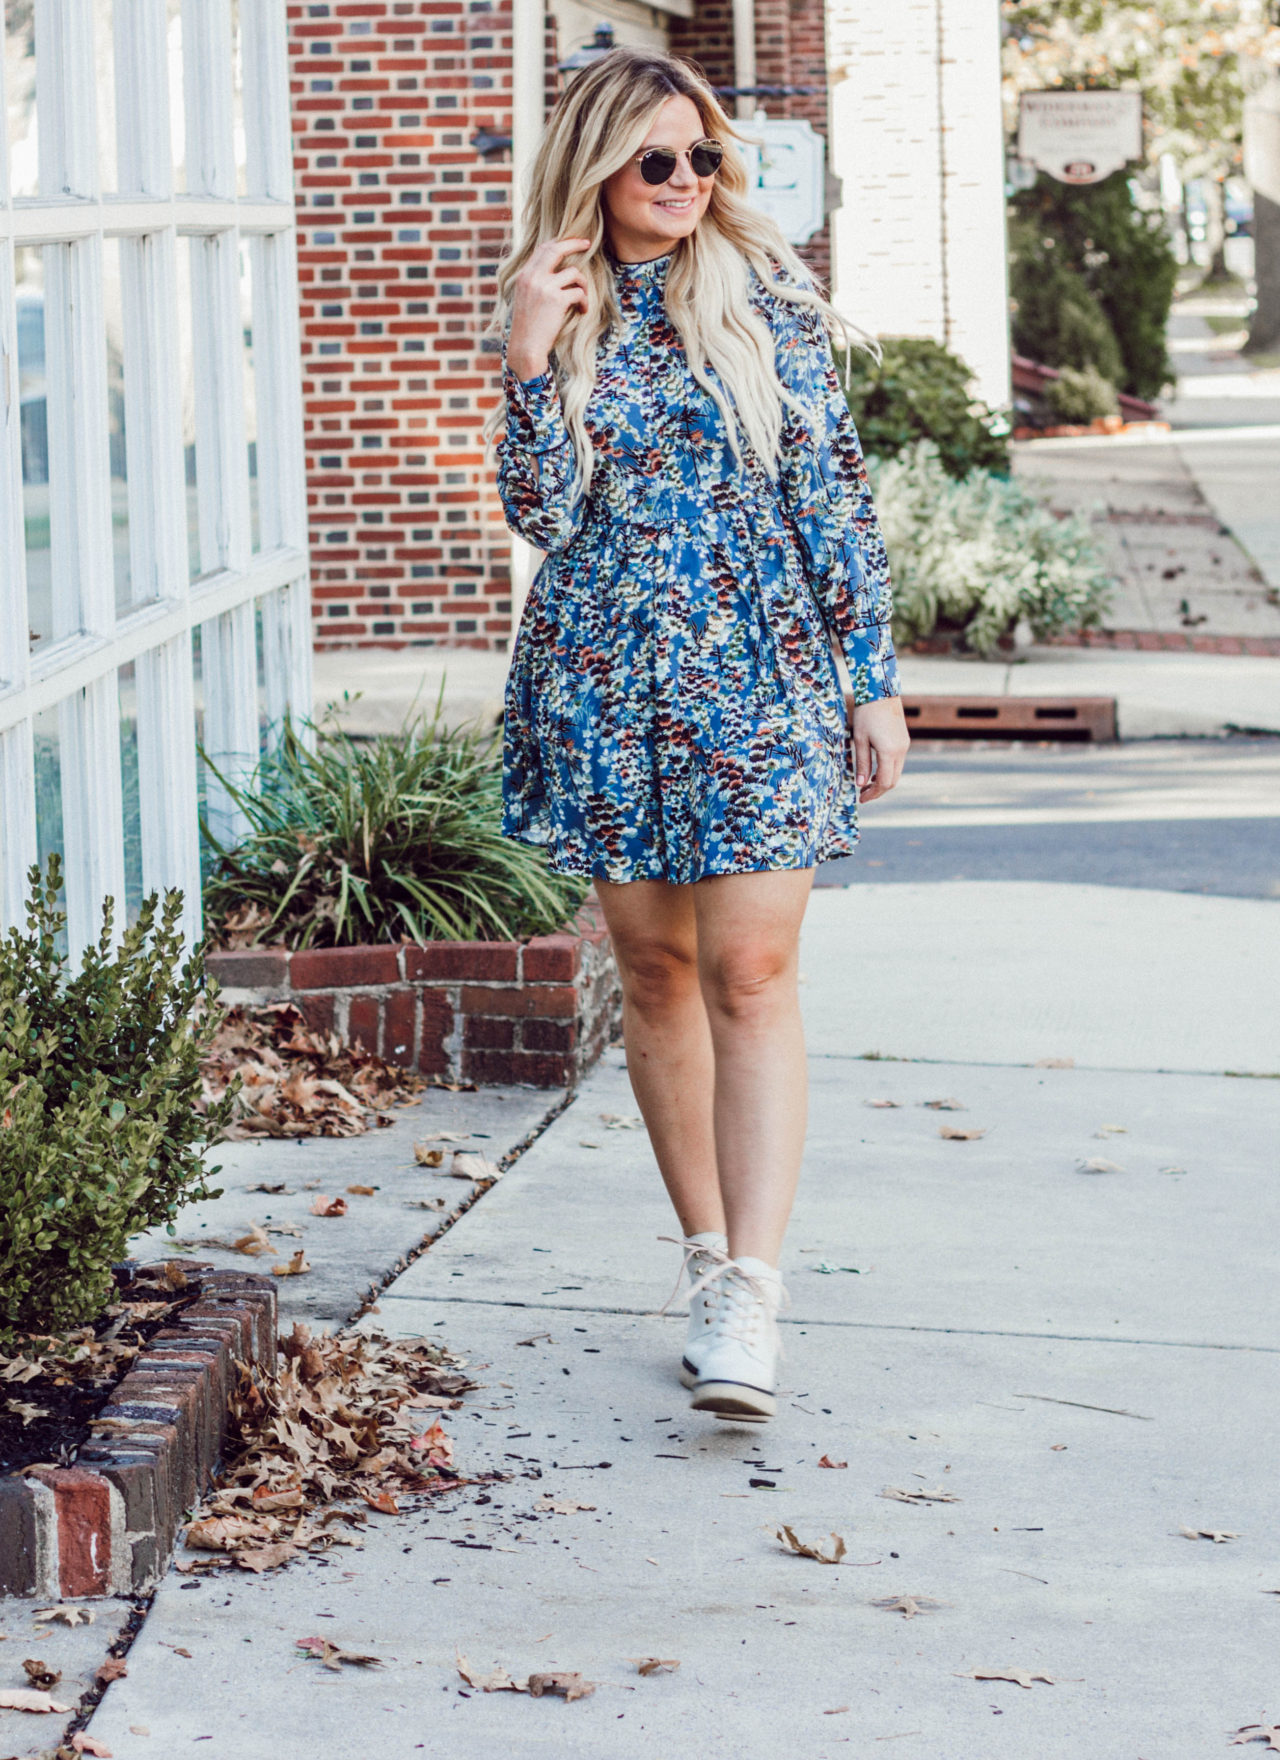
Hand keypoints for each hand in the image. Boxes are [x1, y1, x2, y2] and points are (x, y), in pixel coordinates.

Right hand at [506, 236, 591, 380]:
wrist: (526, 347)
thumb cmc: (528, 327)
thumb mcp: (525, 298)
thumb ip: (535, 282)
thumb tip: (553, 270)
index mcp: (524, 275)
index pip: (542, 249)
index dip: (559, 243)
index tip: (571, 243)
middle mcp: (533, 277)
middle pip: (556, 249)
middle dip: (574, 243)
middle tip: (587, 244)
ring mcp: (544, 287)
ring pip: (573, 272)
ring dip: (583, 284)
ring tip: (582, 297)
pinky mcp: (557, 300)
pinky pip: (579, 292)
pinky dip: (584, 301)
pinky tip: (582, 310)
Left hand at [851, 696, 908, 802]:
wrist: (881, 692)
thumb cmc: (866, 714)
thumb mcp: (859, 740)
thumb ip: (862, 763)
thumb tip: (860, 784)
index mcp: (889, 751)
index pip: (884, 782)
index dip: (873, 793)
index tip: (861, 798)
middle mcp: (901, 751)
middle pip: (893, 781)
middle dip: (878, 791)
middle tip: (862, 794)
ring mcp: (904, 746)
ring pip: (896, 772)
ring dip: (883, 781)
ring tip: (866, 784)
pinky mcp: (904, 741)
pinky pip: (897, 763)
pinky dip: (887, 771)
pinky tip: (875, 771)